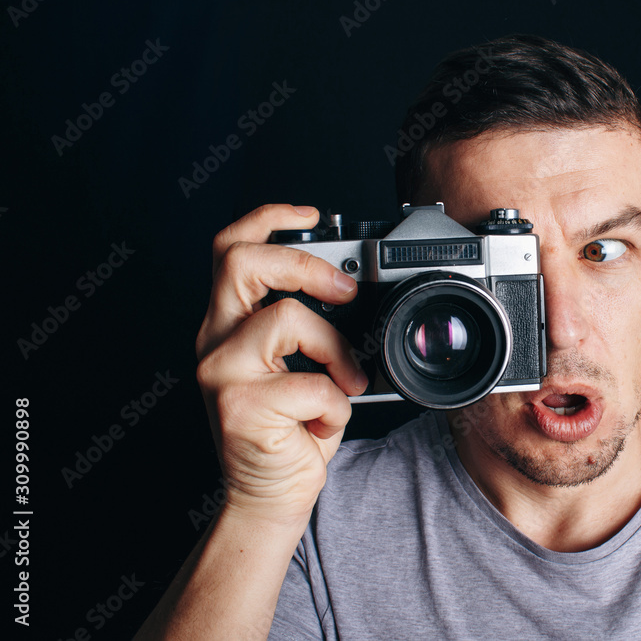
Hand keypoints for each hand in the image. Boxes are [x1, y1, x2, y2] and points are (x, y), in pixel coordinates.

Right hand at [195, 204, 366, 523]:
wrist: (270, 499)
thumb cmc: (288, 433)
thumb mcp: (295, 369)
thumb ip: (308, 330)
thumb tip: (354, 293)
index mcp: (227, 326)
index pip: (231, 249)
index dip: (268, 218)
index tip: (310, 213)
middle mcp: (214, 342)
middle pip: (243, 261)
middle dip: (304, 262)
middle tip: (344, 289)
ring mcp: (221, 373)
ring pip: (288, 318)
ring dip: (335, 349)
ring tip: (346, 380)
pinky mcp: (241, 407)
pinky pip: (313, 384)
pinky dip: (336, 404)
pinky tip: (324, 422)